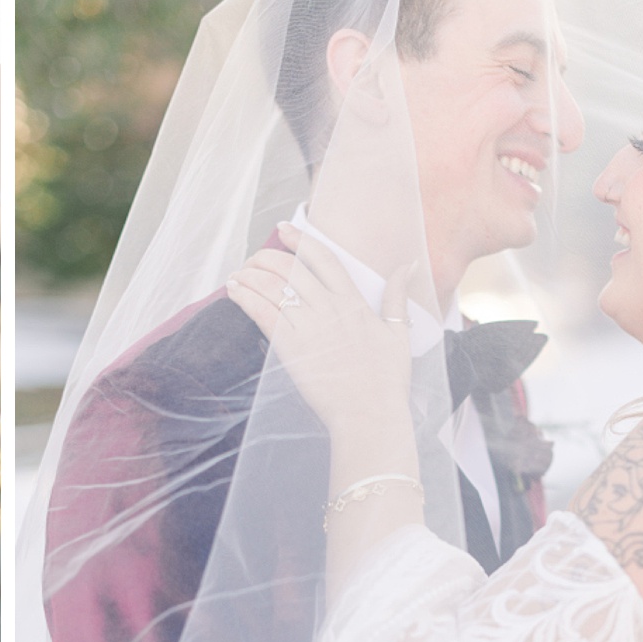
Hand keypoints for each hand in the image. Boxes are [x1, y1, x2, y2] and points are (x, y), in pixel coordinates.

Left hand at [225, 223, 412, 432]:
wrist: (369, 414)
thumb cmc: (386, 379)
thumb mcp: (399, 332)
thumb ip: (397, 296)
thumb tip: (409, 265)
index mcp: (353, 301)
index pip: (324, 258)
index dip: (301, 239)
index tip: (285, 227)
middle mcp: (328, 308)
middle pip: (290, 268)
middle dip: (266, 256)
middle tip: (253, 258)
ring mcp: (308, 327)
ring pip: (271, 287)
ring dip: (250, 275)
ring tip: (237, 274)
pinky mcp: (290, 348)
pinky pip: (261, 313)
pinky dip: (244, 298)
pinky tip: (233, 291)